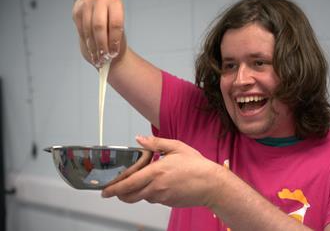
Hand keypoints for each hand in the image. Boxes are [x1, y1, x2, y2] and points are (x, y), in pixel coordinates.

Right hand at [72, 0, 125, 67]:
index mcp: (115, 2)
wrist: (103, 27)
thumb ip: (115, 39)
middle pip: (99, 26)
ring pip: (88, 29)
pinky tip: (92, 51)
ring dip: (93, 47)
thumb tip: (108, 53)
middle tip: (105, 57)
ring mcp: (86, 3)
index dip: (114, 41)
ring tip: (99, 58)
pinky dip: (87, 43)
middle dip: (102, 45)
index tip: (114, 52)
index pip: (115, 23)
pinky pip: (81, 30)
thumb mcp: (120, 34)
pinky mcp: (76, 11)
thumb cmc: (114, 31)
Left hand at [101, 136, 222, 207]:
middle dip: (119, 194)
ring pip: (141, 197)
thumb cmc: (197, 166)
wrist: (212, 185)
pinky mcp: (168, 203)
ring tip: (138, 182)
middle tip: (114, 190)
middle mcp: (156, 187)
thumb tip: (139, 139)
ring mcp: (162, 197)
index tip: (105, 190)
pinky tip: (159, 183)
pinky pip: (154, 199)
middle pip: (129, 196)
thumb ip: (155, 143)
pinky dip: (150, 192)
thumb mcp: (176, 147)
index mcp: (156, 172)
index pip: (128, 184)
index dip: (113, 188)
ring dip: (135, 192)